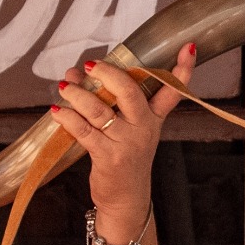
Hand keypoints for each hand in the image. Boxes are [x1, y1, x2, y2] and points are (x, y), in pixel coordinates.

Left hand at [52, 45, 193, 238]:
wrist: (126, 197)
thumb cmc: (125, 157)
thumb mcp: (133, 129)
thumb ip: (111, 101)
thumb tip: (77, 74)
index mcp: (153, 118)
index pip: (172, 92)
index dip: (181, 70)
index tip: (188, 47)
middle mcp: (144, 128)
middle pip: (130, 93)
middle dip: (109, 74)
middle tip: (91, 65)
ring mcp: (126, 142)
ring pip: (100, 110)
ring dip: (78, 95)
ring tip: (66, 85)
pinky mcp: (108, 156)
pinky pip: (84, 131)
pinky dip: (68, 118)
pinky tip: (57, 110)